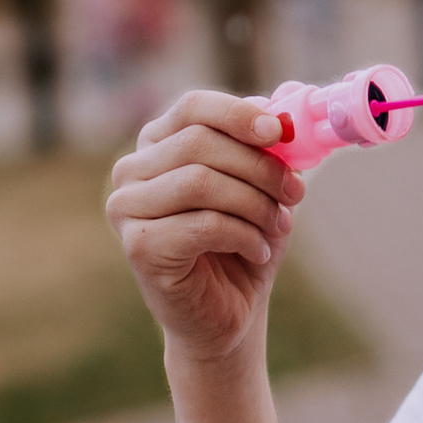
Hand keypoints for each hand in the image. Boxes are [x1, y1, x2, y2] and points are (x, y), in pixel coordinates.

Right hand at [106, 89, 305, 364]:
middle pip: (200, 143)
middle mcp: (131, 171)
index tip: (279, 134)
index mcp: (158, 144)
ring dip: (255, 203)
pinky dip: (243, 235)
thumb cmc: (242, 243)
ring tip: (277, 225)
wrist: (227, 315)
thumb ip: (269, 147)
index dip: (239, 114)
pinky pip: (203, 224)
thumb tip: (289, 108)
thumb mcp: (262, 187)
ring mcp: (127, 208)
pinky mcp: (139, 246)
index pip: (194, 107)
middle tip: (295, 192)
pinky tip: (257, 251)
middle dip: (259, 167)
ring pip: (201, 181)